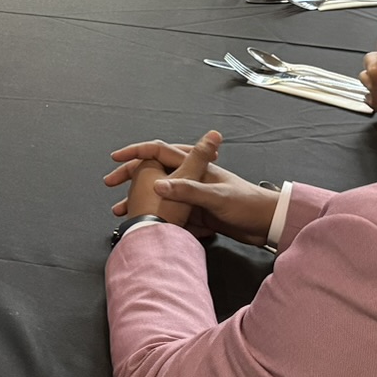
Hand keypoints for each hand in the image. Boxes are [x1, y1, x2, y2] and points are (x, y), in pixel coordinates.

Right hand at [109, 133, 279, 245]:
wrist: (267, 224)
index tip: (116, 159)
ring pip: (158, 192)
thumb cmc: (247, 206)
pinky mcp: (196, 210)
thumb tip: (157, 185)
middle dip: (131, 175)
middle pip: (154, 170)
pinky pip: (168, 209)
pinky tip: (144, 223)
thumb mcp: (217, 198)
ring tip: (119, 209)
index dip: (136, 153)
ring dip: (139, 198)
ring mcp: (192, 193)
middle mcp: (191, 176)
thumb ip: (189, 191)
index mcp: (195, 166)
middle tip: (110, 183)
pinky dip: (153, 214)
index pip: (158, 151)